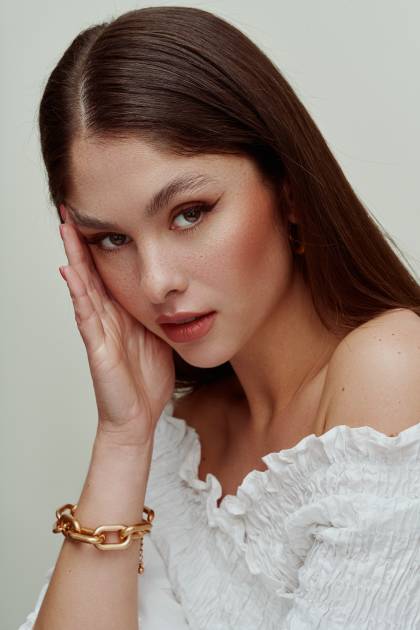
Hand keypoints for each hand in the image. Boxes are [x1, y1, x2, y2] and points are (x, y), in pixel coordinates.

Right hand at [58, 205, 174, 445]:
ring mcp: (99, 332)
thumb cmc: (146, 380)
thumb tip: (169, 288)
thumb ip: (156, 311)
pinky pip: (87, 318)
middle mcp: (107, 318)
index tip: (97, 214)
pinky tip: (70, 274)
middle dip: (80, 240)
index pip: (107, 271)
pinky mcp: (98, 350)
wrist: (139, 417)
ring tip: (65, 229)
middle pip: (90, 272)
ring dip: (74, 257)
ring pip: (84, 287)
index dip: (101, 244)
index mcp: (122, 313)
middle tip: (71, 208)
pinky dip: (78, 295)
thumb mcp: (157, 335)